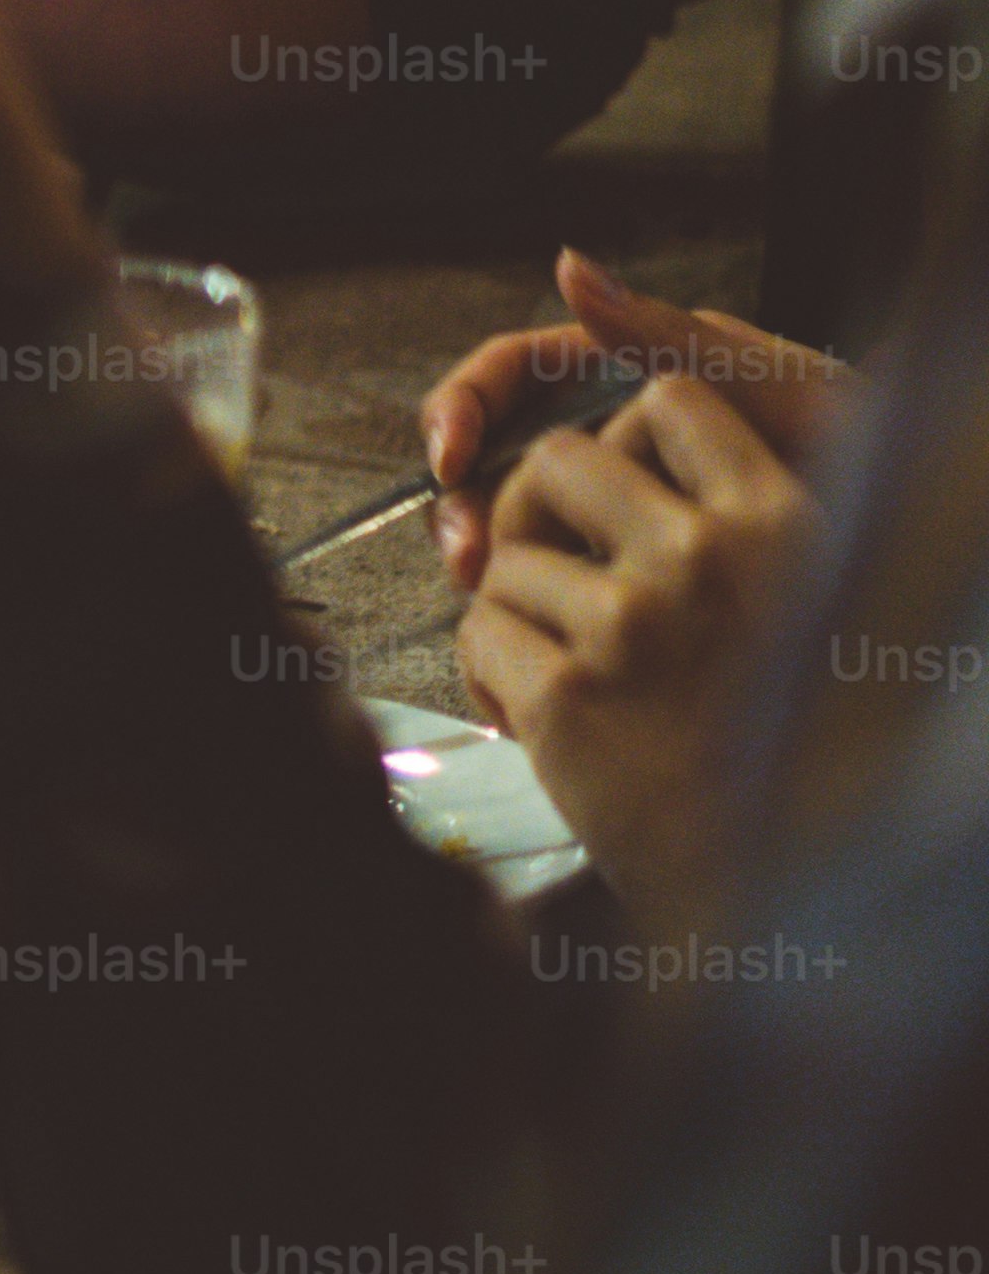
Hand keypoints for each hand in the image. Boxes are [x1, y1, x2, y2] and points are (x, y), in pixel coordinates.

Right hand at [419, 248, 843, 586]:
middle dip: (464, 498)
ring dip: (488, 553)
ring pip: (515, 519)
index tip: (450, 458)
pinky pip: (560, 576)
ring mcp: (625, 506)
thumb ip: (668, 335)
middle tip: (472, 556)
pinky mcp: (634, 568)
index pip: (517, 373)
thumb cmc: (879, 456)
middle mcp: (619, 438)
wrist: (925, 542)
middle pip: (495, 452)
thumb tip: (568, 266)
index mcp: (638, 375)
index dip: (465, 407)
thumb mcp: (778, 390)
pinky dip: (534, 597)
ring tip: (496, 593)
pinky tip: (544, 624)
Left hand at [454, 358, 814, 938]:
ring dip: (512, 613)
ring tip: (559, 673)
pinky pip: (478, 632)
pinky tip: (534, 718)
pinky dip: (488, 674)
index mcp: (783, 522)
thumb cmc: (771, 730)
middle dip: (533, 513)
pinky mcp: (568, 690)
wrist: (766, 873)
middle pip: (558, 458)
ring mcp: (635, 622)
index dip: (620, 440)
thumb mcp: (796, 592)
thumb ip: (724, 512)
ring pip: (503, 559)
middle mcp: (710, 558)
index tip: (609, 499)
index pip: (670, 400)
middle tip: (549, 575)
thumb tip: (603, 440)